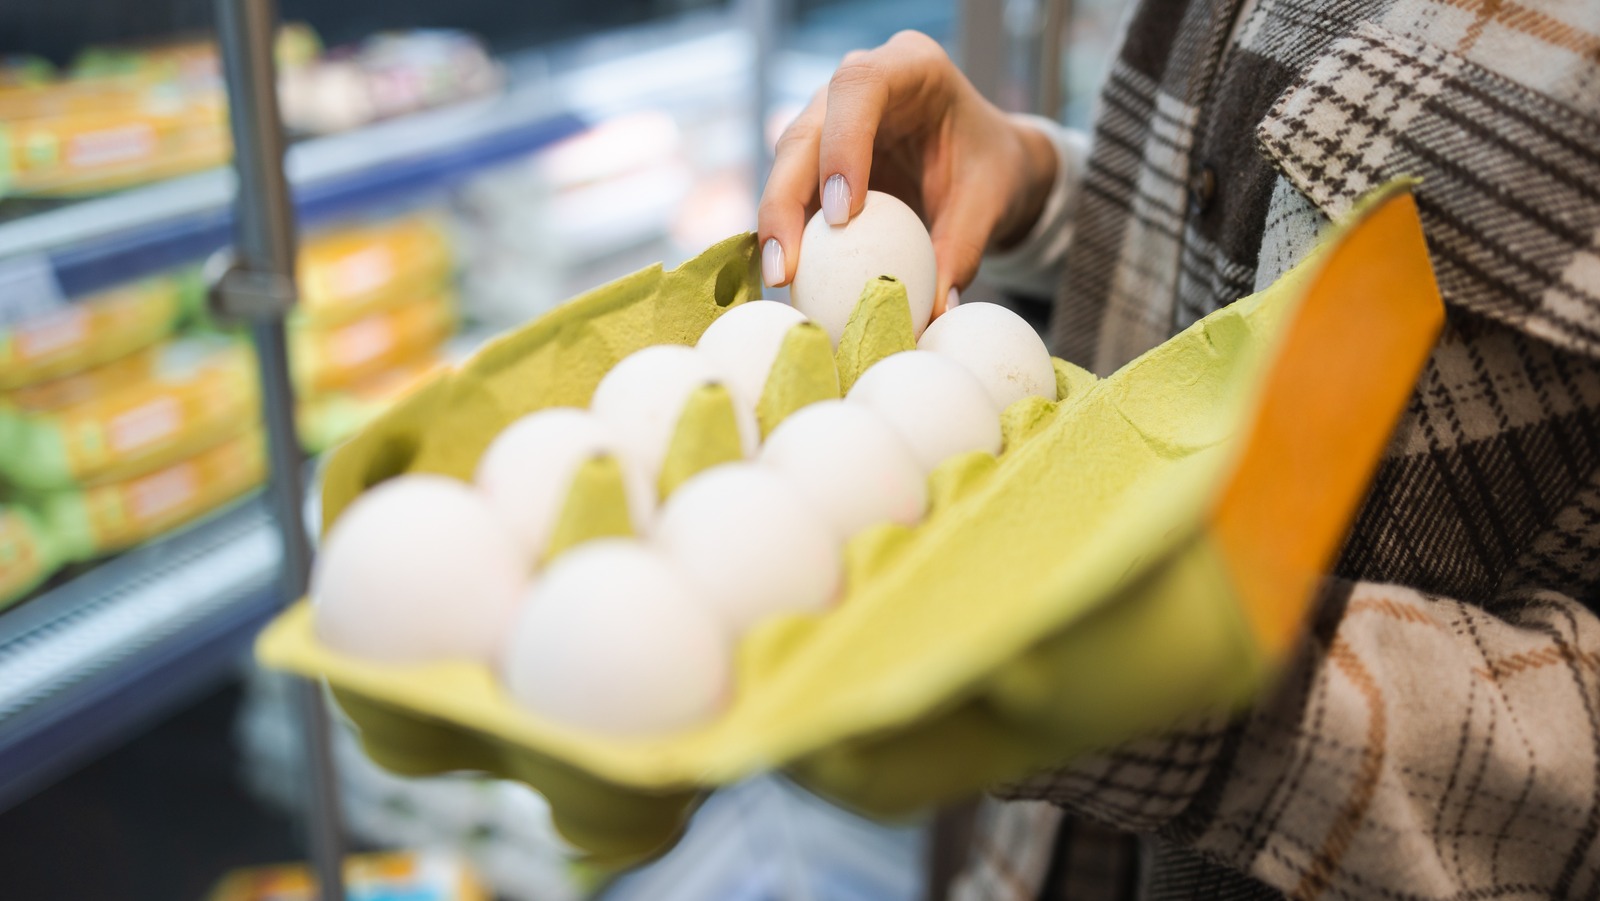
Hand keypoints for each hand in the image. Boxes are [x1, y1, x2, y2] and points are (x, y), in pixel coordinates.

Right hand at [758, 30, 1057, 316]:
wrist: (984, 162)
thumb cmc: (989, 167)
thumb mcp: (988, 202)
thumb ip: (963, 249)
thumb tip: (936, 310)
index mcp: (910, 66)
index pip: (859, 87)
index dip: (841, 145)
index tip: (843, 214)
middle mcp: (857, 86)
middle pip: (804, 131)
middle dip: (786, 199)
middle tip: (786, 266)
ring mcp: (830, 119)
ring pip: (785, 161)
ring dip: (777, 221)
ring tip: (780, 279)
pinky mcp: (816, 157)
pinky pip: (790, 191)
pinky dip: (785, 232)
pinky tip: (784, 276)